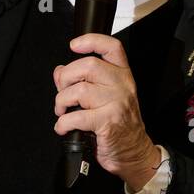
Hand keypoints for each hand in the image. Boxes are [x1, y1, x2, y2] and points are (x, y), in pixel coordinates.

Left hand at [54, 34, 161, 188]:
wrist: (133, 153)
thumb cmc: (118, 125)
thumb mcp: (104, 98)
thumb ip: (82, 81)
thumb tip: (60, 71)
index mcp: (122, 76)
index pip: (112, 48)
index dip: (91, 40)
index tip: (74, 45)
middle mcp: (122, 86)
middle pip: (89, 65)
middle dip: (66, 78)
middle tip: (63, 92)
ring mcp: (117, 103)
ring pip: (79, 91)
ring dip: (62, 102)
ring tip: (62, 112)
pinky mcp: (109, 122)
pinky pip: (76, 117)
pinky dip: (63, 123)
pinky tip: (64, 127)